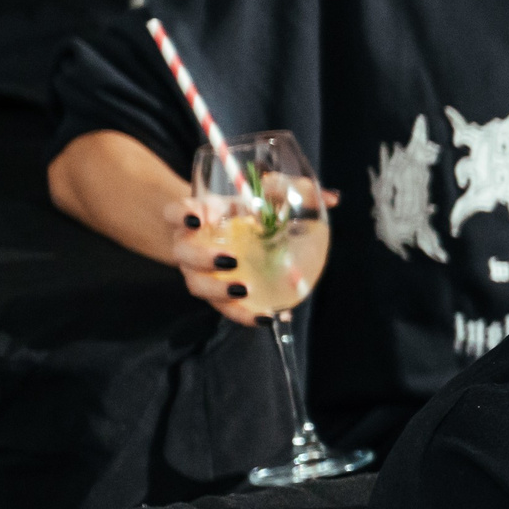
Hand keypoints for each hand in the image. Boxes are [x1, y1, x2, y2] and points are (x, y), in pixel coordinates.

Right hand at [164, 188, 338, 325]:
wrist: (221, 233)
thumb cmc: (240, 210)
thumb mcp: (260, 196)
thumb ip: (291, 191)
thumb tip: (333, 198)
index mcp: (197, 216)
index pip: (175, 212)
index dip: (181, 215)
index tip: (197, 218)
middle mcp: (190, 244)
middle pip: (184, 254)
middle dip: (203, 259)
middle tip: (230, 260)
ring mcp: (198, 271)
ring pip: (197, 285)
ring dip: (218, 290)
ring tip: (243, 289)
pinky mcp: (214, 293)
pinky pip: (223, 307)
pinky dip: (244, 314)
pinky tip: (267, 316)